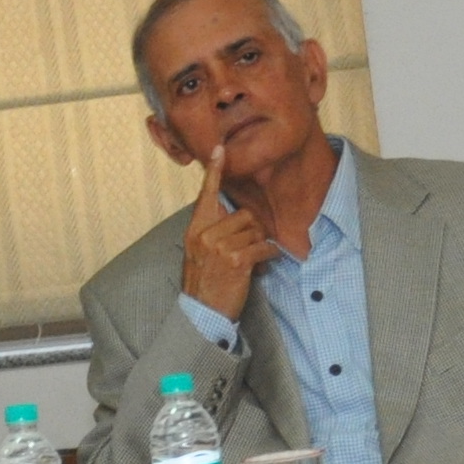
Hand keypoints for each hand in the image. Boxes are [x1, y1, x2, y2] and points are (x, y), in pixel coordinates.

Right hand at [179, 139, 274, 317]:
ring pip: (255, 231)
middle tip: (245, 251)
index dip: (214, 172)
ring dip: (258, 246)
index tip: (220, 150)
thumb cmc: (204, 282)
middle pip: (243, 215)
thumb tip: (233, 214)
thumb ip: (211, 231)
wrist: (202, 314)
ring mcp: (220, 247)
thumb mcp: (199, 253)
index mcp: (195, 229)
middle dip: (251, 231)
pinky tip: (261, 266)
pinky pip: (263, 247)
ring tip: (249, 262)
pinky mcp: (236, 260)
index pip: (206, 195)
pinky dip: (268, 256)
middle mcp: (205, 234)